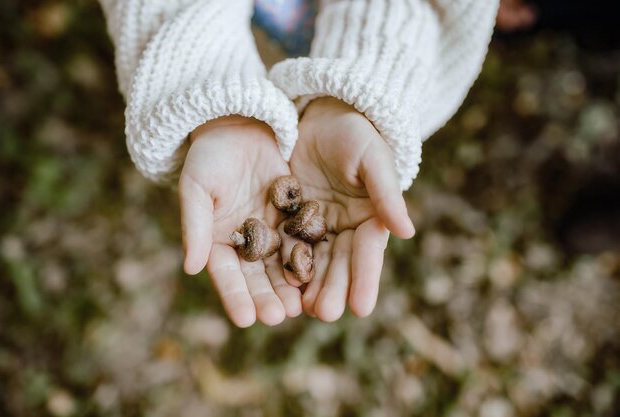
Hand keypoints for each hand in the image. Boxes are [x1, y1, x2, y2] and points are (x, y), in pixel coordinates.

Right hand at [179, 116, 301, 326]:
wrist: (239, 123)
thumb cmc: (209, 155)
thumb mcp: (197, 187)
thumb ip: (194, 226)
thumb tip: (190, 268)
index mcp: (217, 240)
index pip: (226, 274)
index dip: (235, 296)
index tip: (246, 319)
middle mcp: (245, 242)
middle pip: (256, 276)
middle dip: (266, 297)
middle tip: (279, 317)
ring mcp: (271, 230)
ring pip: (282, 264)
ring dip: (290, 286)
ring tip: (301, 307)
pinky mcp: (293, 215)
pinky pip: (303, 239)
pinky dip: (310, 257)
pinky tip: (319, 275)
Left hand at [285, 98, 414, 320]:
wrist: (319, 113)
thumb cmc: (354, 132)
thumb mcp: (372, 158)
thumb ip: (386, 193)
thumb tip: (407, 232)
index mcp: (369, 218)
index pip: (367, 253)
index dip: (365, 279)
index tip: (361, 308)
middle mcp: (343, 228)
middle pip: (339, 264)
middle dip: (333, 289)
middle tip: (325, 314)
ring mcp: (315, 226)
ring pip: (312, 261)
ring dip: (308, 286)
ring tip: (301, 311)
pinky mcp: (288, 219)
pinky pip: (284, 244)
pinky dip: (282, 265)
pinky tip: (277, 285)